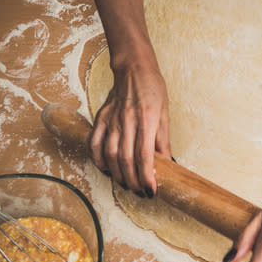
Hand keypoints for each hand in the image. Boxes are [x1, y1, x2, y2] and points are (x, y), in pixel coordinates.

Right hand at [89, 54, 170, 196]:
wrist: (134, 69)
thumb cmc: (153, 90)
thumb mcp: (165, 115)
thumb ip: (163, 141)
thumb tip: (167, 164)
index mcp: (147, 119)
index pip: (145, 155)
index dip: (147, 177)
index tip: (151, 190)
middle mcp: (127, 120)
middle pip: (126, 160)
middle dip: (133, 181)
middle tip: (140, 192)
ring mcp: (112, 119)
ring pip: (110, 155)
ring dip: (117, 175)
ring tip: (126, 184)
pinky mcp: (101, 118)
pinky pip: (94, 143)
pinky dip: (98, 160)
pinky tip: (106, 169)